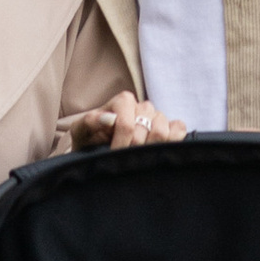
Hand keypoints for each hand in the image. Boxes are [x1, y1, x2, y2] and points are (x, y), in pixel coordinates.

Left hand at [66, 90, 187, 149]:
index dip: (121, 144)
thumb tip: (109, 119)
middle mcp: (142, 106)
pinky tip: (157, 151)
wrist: (97, 149)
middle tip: (125, 159)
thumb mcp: (80, 131)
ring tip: (137, 156)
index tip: (114, 155)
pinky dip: (173, 139)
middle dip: (136, 149)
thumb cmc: (88, 139)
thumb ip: (89, 122)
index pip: (128, 124)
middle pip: (149, 129)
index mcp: (123, 101)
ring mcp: (157, 116)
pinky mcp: (169, 126)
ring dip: (151, 148)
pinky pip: (179, 128)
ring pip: (165, 130)